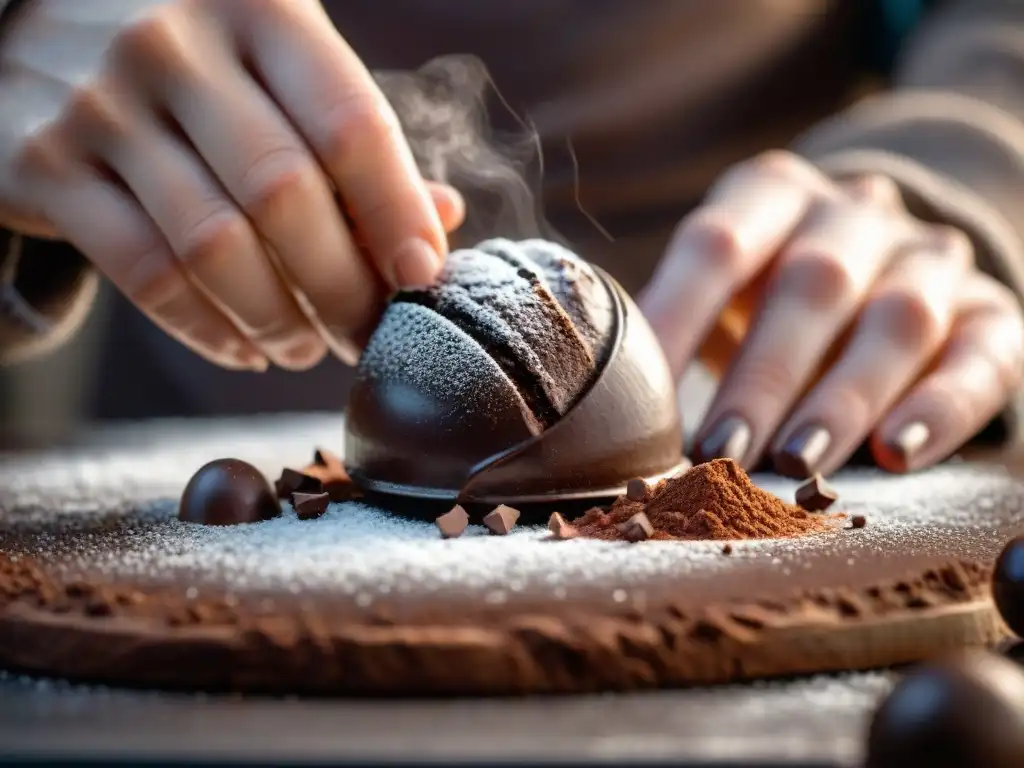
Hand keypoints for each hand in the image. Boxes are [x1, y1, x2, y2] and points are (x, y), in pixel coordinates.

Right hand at [0, 0, 463, 371]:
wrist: (35, 28)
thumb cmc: (197, 57)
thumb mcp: (278, 64)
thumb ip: (352, 137)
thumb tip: (440, 219)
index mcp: (258, 7)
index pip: (350, 126)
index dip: (396, 214)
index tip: (421, 277)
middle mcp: (174, 43)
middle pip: (284, 195)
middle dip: (342, 287)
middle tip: (366, 333)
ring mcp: (100, 101)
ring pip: (214, 246)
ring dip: (278, 318)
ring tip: (308, 347)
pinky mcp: (44, 164)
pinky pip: (146, 274)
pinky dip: (206, 329)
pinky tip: (245, 348)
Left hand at [639, 150, 1023, 475]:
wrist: (884, 261)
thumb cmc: (765, 291)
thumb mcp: (719, 285)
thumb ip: (674, 321)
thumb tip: (605, 402)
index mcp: (771, 195)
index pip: (718, 244)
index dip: (676, 318)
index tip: (641, 397)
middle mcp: (855, 215)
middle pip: (814, 285)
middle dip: (762, 376)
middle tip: (718, 452)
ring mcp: (929, 260)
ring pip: (896, 322)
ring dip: (841, 399)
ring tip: (796, 464)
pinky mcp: (990, 314)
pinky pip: (980, 357)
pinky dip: (939, 409)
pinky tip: (896, 456)